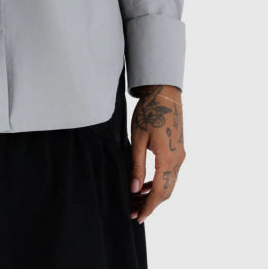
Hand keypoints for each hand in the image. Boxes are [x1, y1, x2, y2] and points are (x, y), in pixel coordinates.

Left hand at [129, 85, 184, 224]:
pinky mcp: (178, 151)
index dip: (149, 207)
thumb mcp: (137, 138)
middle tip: (133, 213)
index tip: (138, 218)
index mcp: (168, 158)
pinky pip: (170, 174)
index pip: (160, 192)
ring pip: (169, 184)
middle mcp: (178, 160)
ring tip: (136, 201)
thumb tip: (135, 189)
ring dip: (154, 195)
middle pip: (166, 191)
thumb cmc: (149, 112)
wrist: (165, 94)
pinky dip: (159, 183)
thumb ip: (136, 165)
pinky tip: (145, 185)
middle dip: (150, 204)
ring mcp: (180, 156)